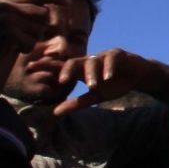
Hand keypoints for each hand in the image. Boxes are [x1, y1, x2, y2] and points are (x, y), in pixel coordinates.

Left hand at [52, 48, 168, 115]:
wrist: (137, 76)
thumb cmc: (113, 84)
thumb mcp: (95, 97)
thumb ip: (76, 103)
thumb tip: (54, 113)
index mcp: (81, 70)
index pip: (61, 67)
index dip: (47, 66)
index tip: (31, 66)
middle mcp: (89, 61)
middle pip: (74, 62)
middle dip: (67, 70)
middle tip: (62, 81)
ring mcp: (103, 56)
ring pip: (93, 62)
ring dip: (92, 74)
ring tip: (92, 86)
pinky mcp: (118, 54)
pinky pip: (111, 58)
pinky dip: (109, 67)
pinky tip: (108, 76)